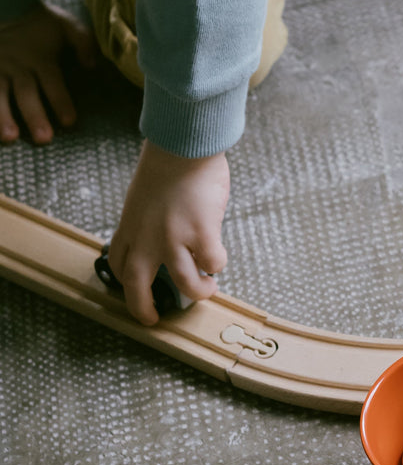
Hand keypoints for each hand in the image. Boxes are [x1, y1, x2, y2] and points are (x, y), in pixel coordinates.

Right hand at [0, 2, 95, 143]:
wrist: (1, 0)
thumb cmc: (35, 17)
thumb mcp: (63, 24)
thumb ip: (82, 41)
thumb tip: (93, 65)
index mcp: (40, 59)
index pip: (53, 83)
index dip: (61, 102)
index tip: (69, 122)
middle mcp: (18, 67)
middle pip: (27, 94)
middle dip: (35, 116)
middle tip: (44, 139)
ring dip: (3, 117)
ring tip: (9, 138)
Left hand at [108, 140, 229, 324]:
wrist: (184, 146)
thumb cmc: (169, 161)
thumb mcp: (144, 195)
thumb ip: (151, 219)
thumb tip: (171, 233)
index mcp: (131, 226)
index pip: (120, 264)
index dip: (126, 283)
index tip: (136, 291)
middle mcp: (148, 238)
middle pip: (138, 287)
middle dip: (143, 309)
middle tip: (154, 318)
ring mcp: (175, 239)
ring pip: (185, 284)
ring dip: (198, 292)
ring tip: (207, 288)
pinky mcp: (202, 234)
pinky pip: (213, 263)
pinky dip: (218, 264)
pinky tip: (220, 258)